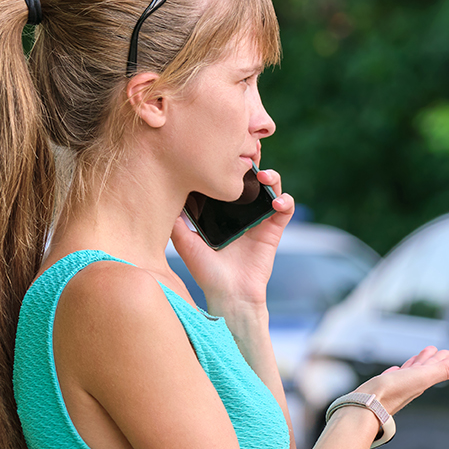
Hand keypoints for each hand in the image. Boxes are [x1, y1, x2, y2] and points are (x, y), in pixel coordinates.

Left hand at [169, 167, 294, 310]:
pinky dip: (285, 201)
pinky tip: (277, 202)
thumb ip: (177, 221)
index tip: (224, 153)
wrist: (229, 294)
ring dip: (272, 177)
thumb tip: (162, 196)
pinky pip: (285, 209)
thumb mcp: (185, 243)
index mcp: (223, 212)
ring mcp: (259, 220)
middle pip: (251, 179)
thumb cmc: (207, 273)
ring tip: (264, 176)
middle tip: (249, 154)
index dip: (230, 166)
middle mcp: (242, 213)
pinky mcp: (273, 231)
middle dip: (253, 163)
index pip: (229, 182)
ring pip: (271, 188)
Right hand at [353, 346, 448, 416]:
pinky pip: (392, 377)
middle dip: (431, 359)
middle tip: (436, 351)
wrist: (364, 407)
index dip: (444, 359)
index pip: (436, 368)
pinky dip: (397, 372)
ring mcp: (395, 387)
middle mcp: (410, 385)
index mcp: (421, 382)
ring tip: (418, 356)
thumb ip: (443, 370)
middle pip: (424, 369)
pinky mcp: (381, 388)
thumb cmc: (391, 393)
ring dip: (415, 363)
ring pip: (409, 372)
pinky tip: (395, 370)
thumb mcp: (421, 377)